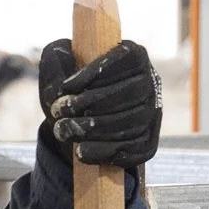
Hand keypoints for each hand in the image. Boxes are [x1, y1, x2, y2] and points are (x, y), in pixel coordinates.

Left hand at [38, 38, 161, 165]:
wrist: (78, 127)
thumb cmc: (70, 91)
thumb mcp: (58, 68)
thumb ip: (56, 57)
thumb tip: (62, 63)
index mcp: (135, 56)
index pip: (124, 59)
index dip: (93, 74)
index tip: (65, 88)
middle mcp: (150, 83)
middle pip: (127, 93)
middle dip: (87, 104)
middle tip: (58, 112)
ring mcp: (152, 114)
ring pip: (129, 123)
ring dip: (91, 129)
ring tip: (62, 131)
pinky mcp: (148, 143)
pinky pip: (133, 149)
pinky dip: (104, 152)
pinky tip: (81, 151)